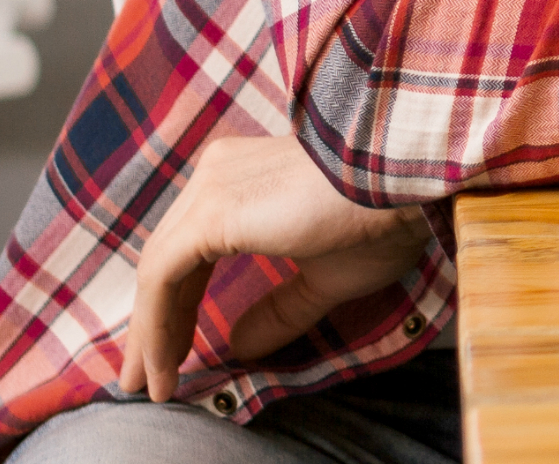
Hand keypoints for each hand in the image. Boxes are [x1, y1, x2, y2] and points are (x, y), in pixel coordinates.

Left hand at [114, 133, 431, 402]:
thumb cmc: (386, 215)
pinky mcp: (212, 211)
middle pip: (169, 261)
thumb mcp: (330, 275)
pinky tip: (164, 361)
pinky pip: (163, 276)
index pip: (193, 252)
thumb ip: (281, 309)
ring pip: (159, 269)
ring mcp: (212, 187)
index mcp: (245, 179)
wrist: (410, 178)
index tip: (176, 357)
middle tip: (148, 380)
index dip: (181, 308)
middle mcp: (219, 174)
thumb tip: (241, 346)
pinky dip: (157, 323)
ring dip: (152, 332)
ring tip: (151, 384)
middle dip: (156, 324)